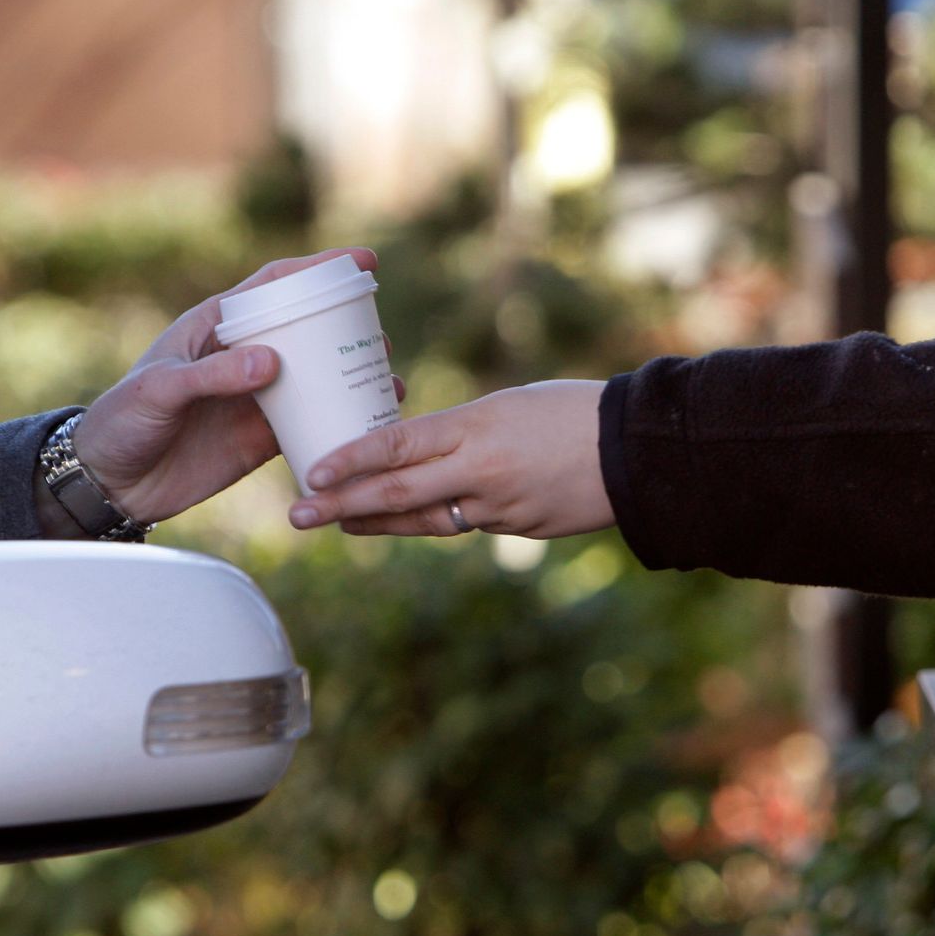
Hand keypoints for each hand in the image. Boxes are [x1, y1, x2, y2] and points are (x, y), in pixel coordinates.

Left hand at [72, 247, 381, 523]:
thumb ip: (213, 375)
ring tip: (387, 380)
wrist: (110, 484)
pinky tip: (367, 424)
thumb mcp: (160, 391)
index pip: (274, 285)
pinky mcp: (260, 438)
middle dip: (347, 327)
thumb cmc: (121, 422)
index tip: (363, 263)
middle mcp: (240, 356)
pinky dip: (338, 422)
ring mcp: (254, 397)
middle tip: (380, 336)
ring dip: (349, 375)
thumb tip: (273, 362)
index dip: (320, 269)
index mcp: (215, 326)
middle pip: (305, 329)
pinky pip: (308, 424)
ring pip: (313, 377)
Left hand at [286, 380, 613, 538]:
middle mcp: (480, 472)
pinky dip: (432, 520)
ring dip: (375, 521)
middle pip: (396, 492)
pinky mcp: (516, 529)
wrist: (637, 451)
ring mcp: (498, 507)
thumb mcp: (507, 405)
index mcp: (476, 427)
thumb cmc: (571, 411)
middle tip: (297, 515)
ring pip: (423, 518)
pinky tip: (404, 519)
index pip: (398, 445)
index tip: (310, 472)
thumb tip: (415, 452)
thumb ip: (459, 432)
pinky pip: (465, 524)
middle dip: (340, 504)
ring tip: (337, 522)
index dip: (350, 460)